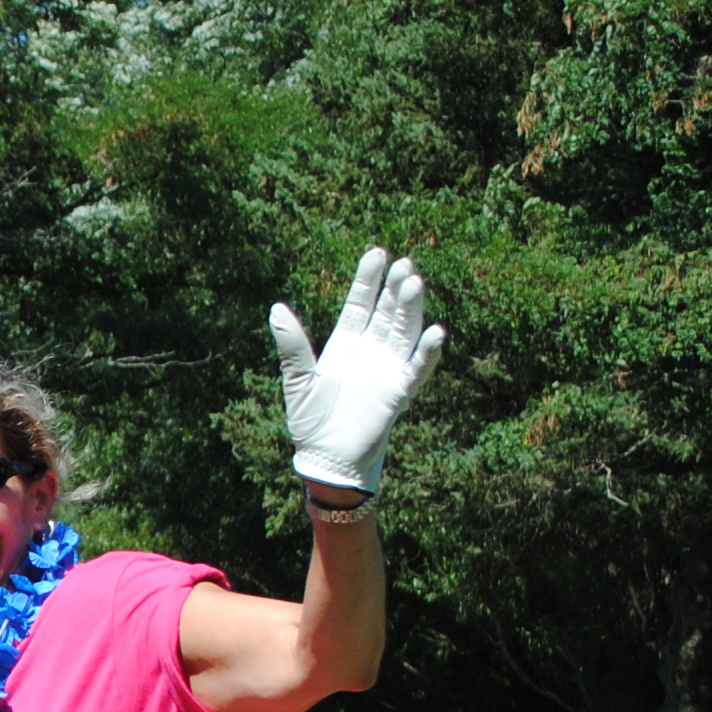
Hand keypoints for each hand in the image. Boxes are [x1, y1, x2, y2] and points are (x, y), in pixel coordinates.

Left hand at [270, 245, 444, 492]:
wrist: (326, 458)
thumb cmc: (310, 420)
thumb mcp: (298, 379)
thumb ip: (292, 346)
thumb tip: (276, 308)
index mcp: (345, 343)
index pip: (360, 303)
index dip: (368, 279)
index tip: (376, 253)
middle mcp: (370, 351)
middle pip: (387, 312)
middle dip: (395, 288)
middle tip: (404, 264)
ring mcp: (386, 369)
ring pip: (404, 332)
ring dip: (411, 309)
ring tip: (415, 283)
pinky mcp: (398, 392)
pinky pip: (417, 368)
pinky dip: (427, 352)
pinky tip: (435, 332)